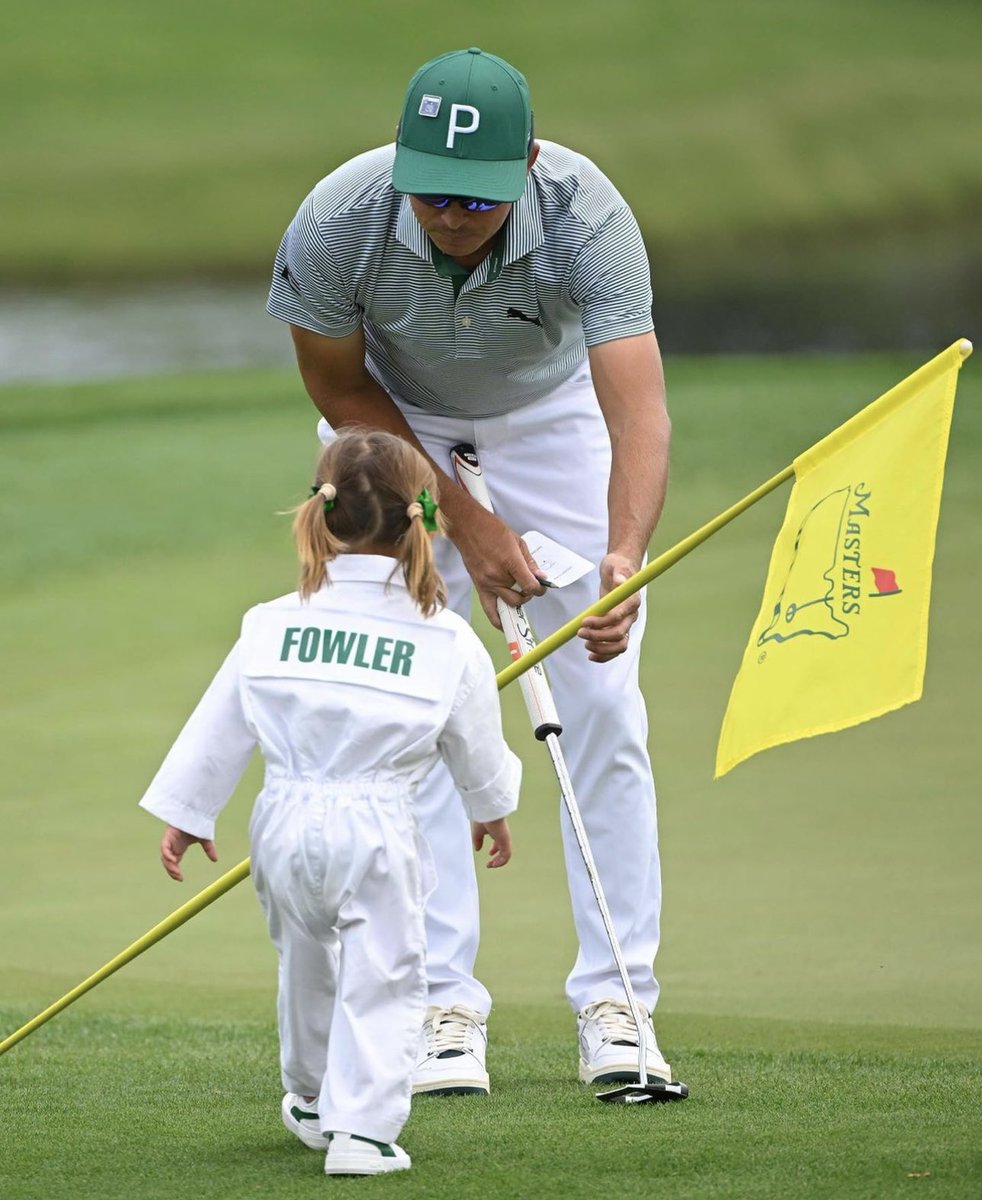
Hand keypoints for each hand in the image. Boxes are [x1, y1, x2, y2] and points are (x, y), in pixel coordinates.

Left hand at [160, 825, 217, 881]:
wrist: (195, 812)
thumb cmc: (198, 823)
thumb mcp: (204, 839)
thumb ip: (209, 849)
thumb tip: (215, 860)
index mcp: (179, 848)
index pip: (174, 862)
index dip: (175, 871)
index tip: (181, 878)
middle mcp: (173, 846)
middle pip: (168, 862)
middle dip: (171, 871)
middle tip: (179, 877)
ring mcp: (169, 841)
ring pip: (165, 857)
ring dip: (169, 865)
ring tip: (176, 872)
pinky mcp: (168, 836)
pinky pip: (164, 848)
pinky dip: (167, 855)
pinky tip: (173, 860)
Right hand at [452, 504, 545, 626]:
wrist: (467, 527)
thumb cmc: (491, 529)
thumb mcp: (517, 541)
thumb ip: (530, 562)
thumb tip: (540, 577)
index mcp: (510, 562)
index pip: (530, 586)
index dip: (540, 589)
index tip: (541, 587)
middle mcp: (498, 576)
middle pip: (521, 597)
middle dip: (529, 594)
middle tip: (530, 586)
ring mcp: (487, 583)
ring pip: (508, 604)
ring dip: (518, 602)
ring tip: (519, 594)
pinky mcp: (479, 586)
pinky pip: (489, 610)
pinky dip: (498, 620)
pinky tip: (504, 624)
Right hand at [471, 818, 511, 867]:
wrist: (488, 813)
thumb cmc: (483, 819)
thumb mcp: (478, 832)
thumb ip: (478, 841)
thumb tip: (478, 849)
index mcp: (496, 832)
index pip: (498, 842)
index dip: (494, 849)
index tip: (490, 853)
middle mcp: (502, 836)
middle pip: (503, 849)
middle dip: (497, 857)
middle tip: (491, 863)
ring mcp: (505, 840)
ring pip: (506, 854)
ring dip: (499, 862)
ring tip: (492, 866)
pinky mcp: (506, 842)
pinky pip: (506, 856)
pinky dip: (501, 862)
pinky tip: (495, 864)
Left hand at [576, 553, 640, 661]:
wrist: (619, 571)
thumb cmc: (617, 567)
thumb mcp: (616, 565)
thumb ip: (619, 573)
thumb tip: (619, 581)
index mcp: (632, 601)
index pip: (618, 616)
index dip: (601, 622)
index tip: (584, 621)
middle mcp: (631, 615)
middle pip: (619, 634)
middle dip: (598, 636)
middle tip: (580, 632)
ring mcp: (626, 624)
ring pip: (620, 645)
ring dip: (602, 649)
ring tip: (586, 644)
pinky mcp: (619, 629)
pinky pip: (615, 648)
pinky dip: (605, 655)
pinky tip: (591, 656)